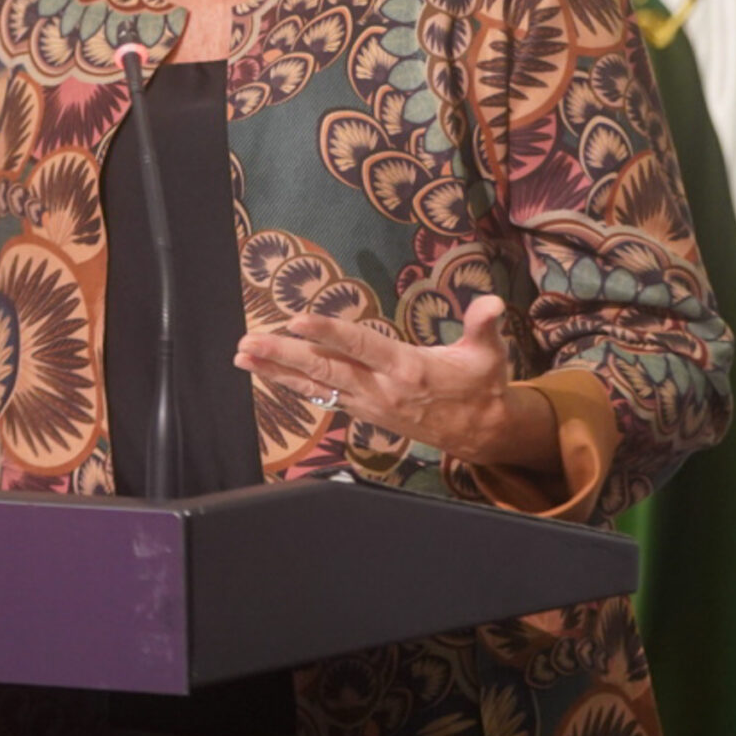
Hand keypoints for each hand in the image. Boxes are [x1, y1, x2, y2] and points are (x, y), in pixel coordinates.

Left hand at [233, 293, 557, 469]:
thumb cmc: (481, 386)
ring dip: (277, 371)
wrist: (478, 434)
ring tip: (242, 357)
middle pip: (325, 369)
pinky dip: (292, 385)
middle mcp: (380, 388)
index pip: (361, 347)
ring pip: (315, 385)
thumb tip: (493, 302)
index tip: (297, 321)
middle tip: (247, 343)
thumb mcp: (489, 355)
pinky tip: (267, 374)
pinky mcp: (362, 411)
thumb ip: (484, 325)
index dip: (329, 334)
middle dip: (284, 355)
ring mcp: (367, 403)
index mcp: (406, 369)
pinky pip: (321, 396)